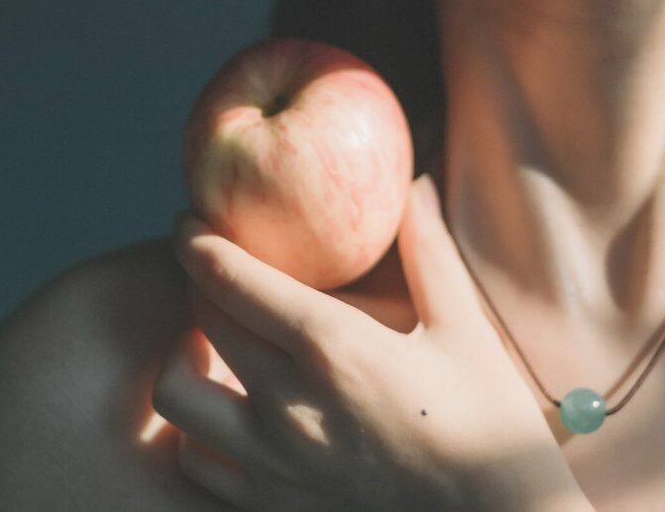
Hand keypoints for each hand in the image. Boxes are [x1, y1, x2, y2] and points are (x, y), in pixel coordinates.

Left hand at [152, 174, 588, 510]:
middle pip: (200, 323)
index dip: (197, 243)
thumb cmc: (488, 420)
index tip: (188, 223)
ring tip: (206, 347)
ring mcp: (273, 463)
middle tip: (215, 273)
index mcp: (332, 347)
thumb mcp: (463, 327)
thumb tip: (412, 185)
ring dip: (180, 359)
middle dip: (197, 285)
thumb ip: (427, 249)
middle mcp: (288, 404)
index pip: (231, 280)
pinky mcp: (271, 506)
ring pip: (175, 397)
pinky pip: (196, 462)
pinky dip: (196, 429)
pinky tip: (228, 412)